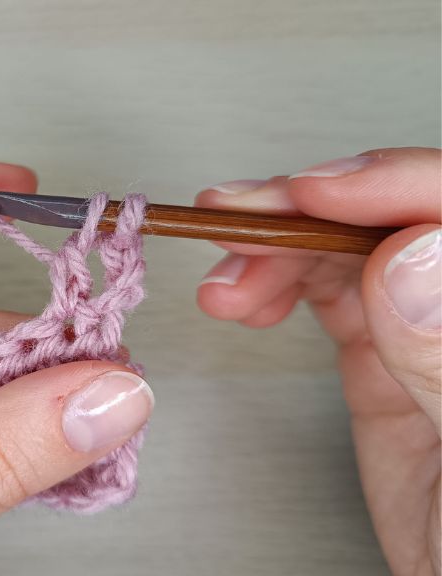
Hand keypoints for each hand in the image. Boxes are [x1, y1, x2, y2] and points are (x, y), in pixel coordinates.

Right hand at [195, 147, 440, 575]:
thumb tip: (404, 261)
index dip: (388, 185)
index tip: (317, 195)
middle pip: (385, 218)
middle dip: (303, 213)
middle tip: (240, 220)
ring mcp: (418, 326)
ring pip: (343, 250)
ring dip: (272, 249)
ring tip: (226, 279)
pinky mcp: (378, 353)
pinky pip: (325, 293)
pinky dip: (274, 283)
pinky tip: (246, 294)